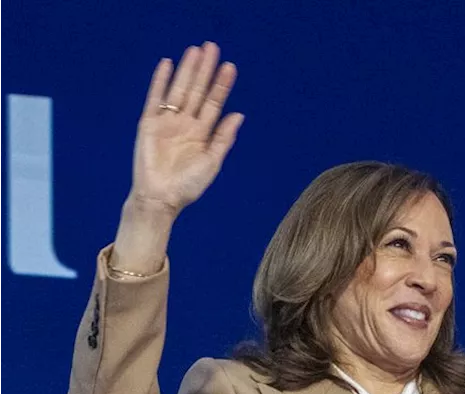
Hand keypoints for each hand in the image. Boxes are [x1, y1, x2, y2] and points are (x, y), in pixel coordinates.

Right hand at [129, 42, 242, 217]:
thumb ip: (223, 138)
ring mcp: (167, 121)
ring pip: (179, 89)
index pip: (214, 103)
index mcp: (202, 132)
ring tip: (194, 50)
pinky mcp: (149, 123)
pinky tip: (167, 64)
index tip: (230, 67)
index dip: (221, 85)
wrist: (161, 198)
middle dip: (204, 70)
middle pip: (197, 90)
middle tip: (212, 47)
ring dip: (186, 70)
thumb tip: (239, 114)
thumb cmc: (188, 185)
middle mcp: (185, 123)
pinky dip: (160, 81)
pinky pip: (154, 98)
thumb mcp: (212, 162)